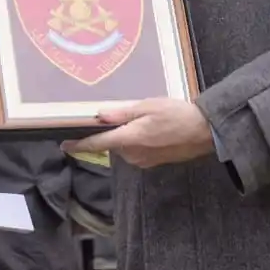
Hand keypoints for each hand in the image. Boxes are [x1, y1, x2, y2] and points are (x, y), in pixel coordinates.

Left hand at [62, 98, 213, 168]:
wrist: (205, 132)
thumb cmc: (177, 115)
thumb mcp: (148, 106)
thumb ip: (122, 113)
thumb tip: (99, 116)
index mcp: (129, 139)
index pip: (97, 144)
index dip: (79, 145)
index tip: (64, 145)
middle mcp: (133, 154)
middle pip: (111, 144)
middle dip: (110, 132)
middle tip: (123, 115)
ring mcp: (143, 161)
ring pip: (123, 148)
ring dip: (125, 136)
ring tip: (142, 119)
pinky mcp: (152, 162)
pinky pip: (135, 151)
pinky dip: (135, 141)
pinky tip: (149, 129)